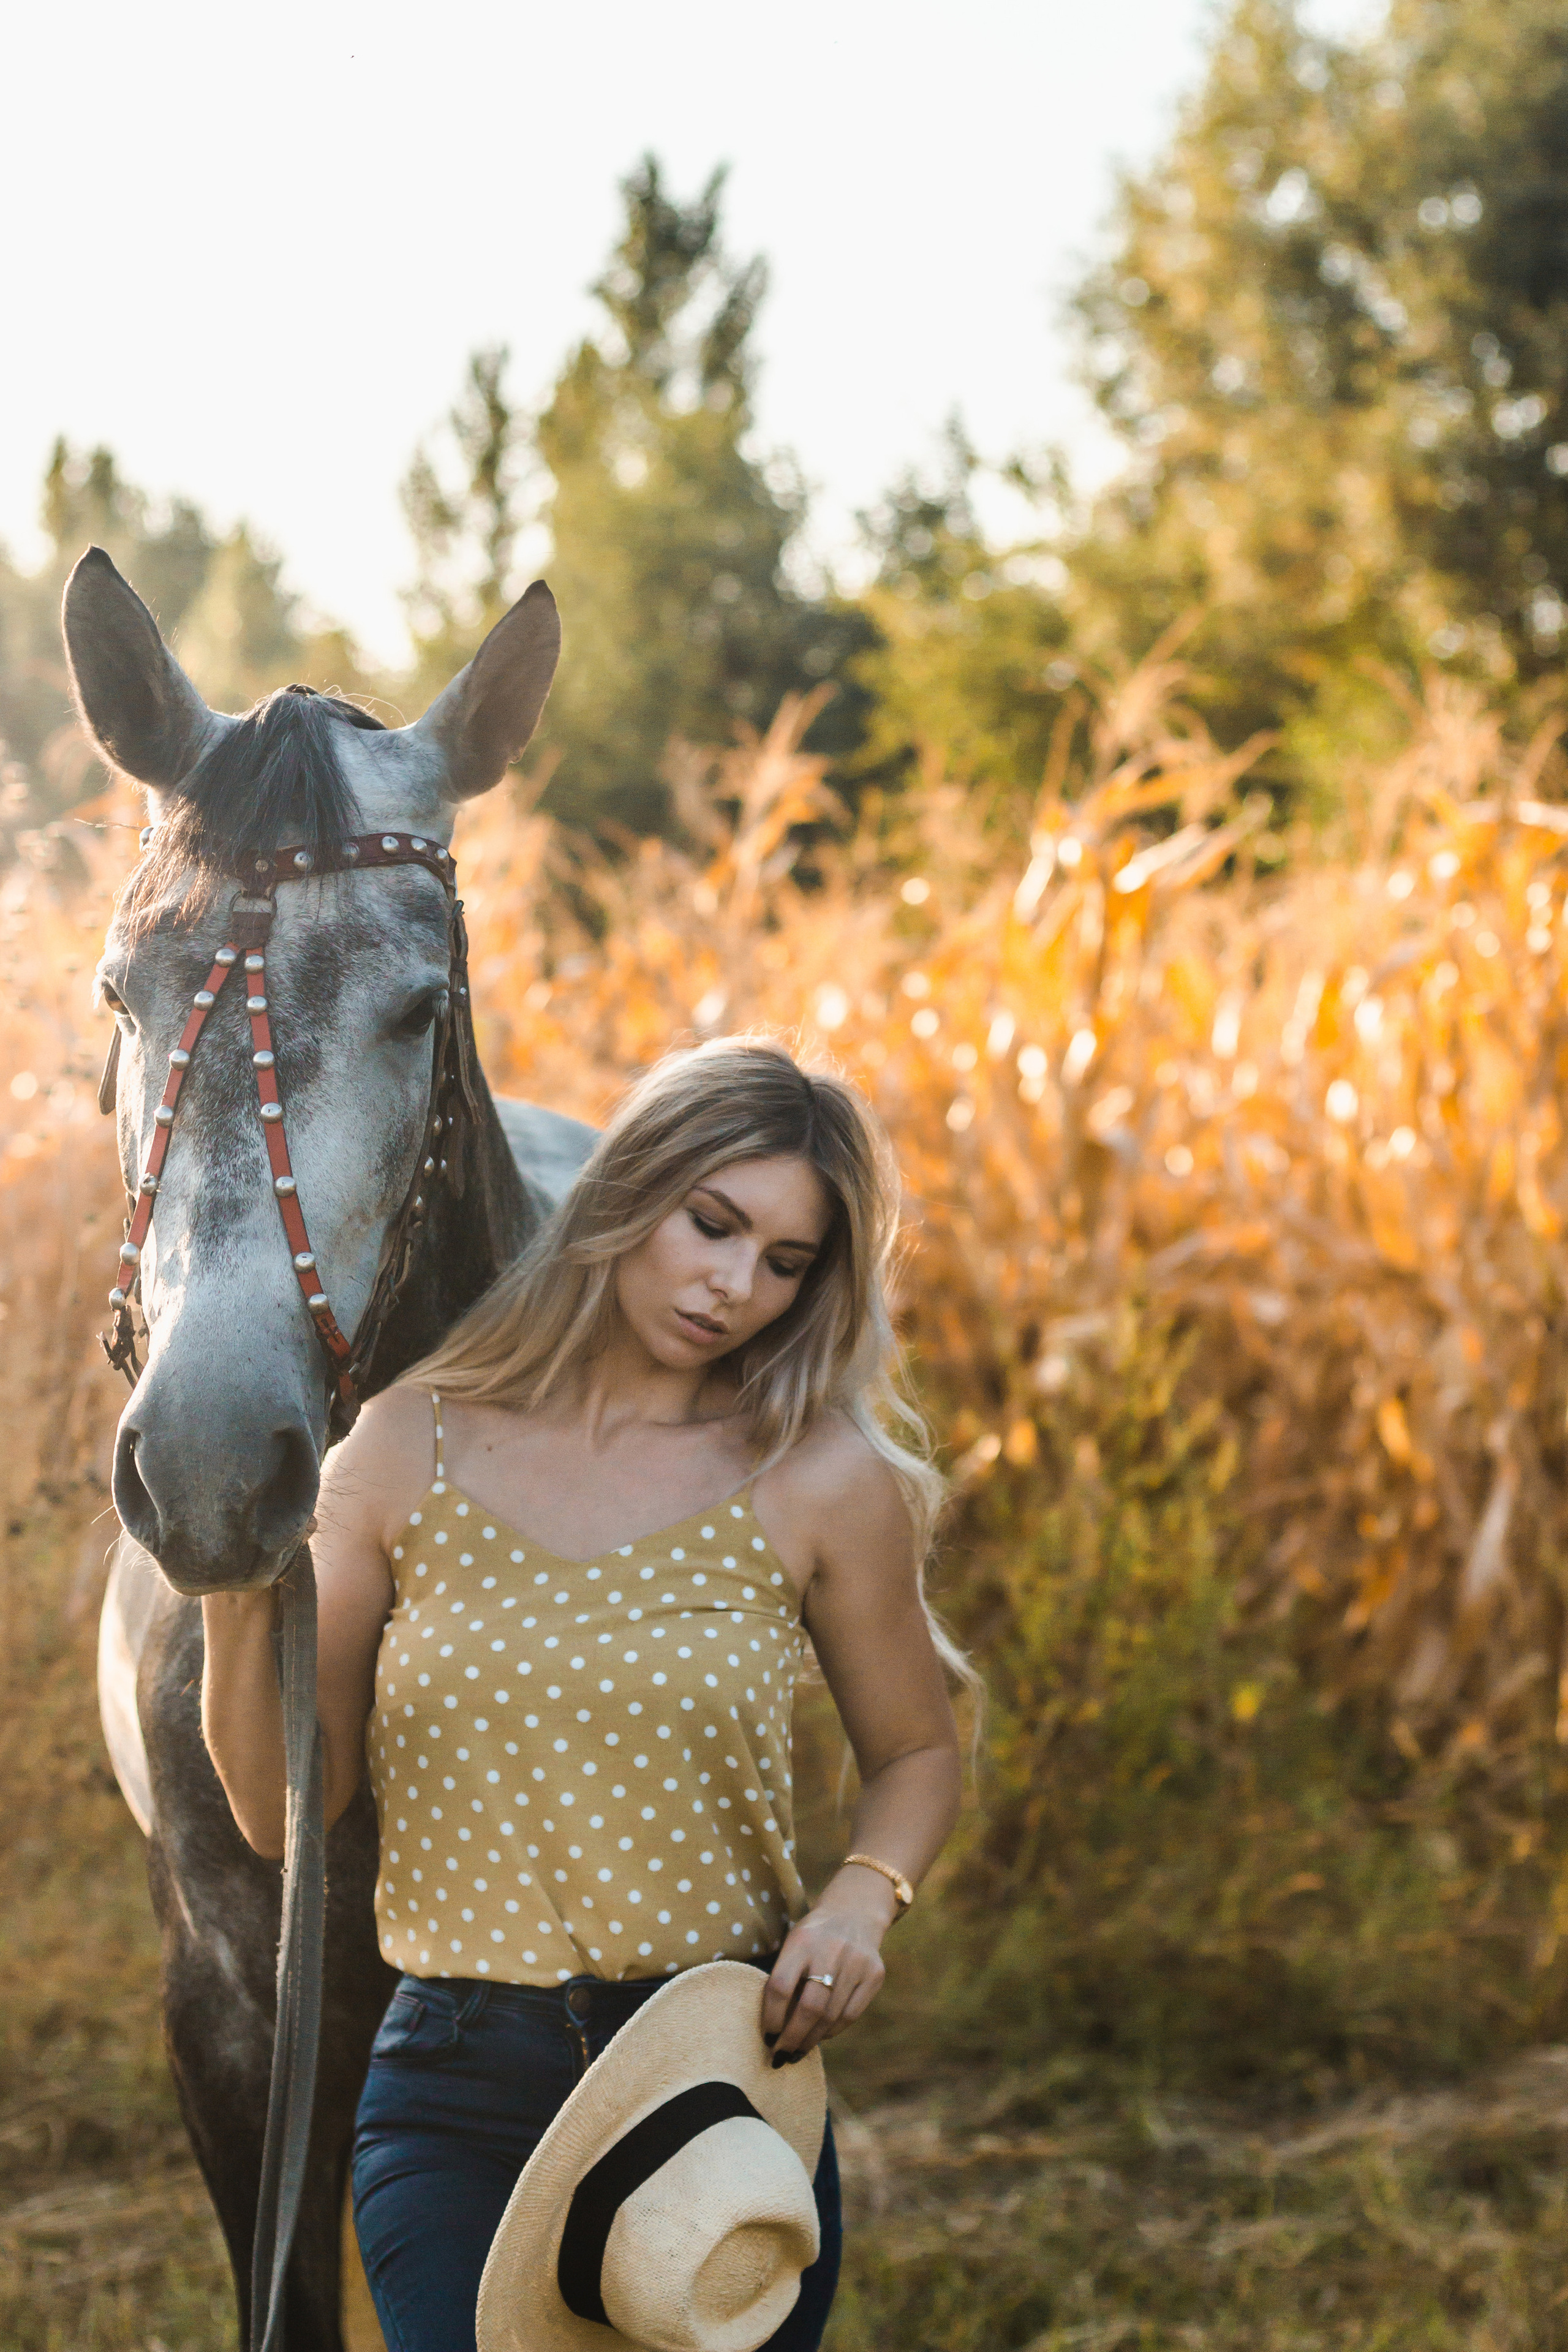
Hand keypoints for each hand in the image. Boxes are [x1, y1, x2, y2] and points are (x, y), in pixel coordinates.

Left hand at [760, 1890, 890, 2065]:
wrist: (855, 1912)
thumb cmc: (813, 1937)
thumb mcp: (793, 1943)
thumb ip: (784, 1977)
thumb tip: (773, 2029)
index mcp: (802, 1940)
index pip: (780, 1986)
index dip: (771, 2017)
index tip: (766, 2037)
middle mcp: (831, 1949)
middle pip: (809, 2008)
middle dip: (792, 2038)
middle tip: (780, 2056)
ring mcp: (857, 1962)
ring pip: (830, 2017)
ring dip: (811, 2040)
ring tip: (798, 2051)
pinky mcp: (875, 1974)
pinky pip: (850, 2015)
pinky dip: (832, 2031)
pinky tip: (820, 2035)